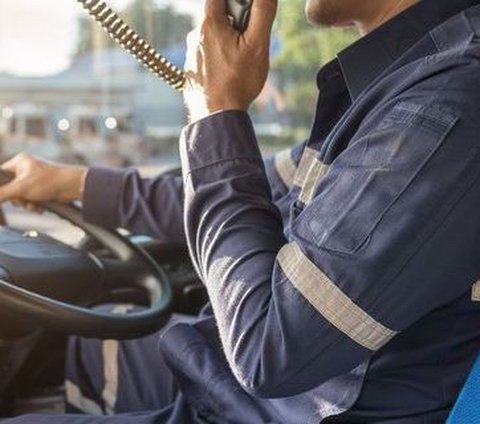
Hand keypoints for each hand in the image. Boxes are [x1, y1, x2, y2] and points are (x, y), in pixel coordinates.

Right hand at [0, 153, 86, 211]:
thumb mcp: (21, 188)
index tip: (6, 196)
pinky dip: (35, 205)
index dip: (2, 189)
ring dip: (28, 204)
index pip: (1, 176)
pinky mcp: (43, 189)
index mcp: (19, 162)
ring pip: (22, 197)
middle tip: (24, 199)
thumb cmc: (50, 180)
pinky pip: (32, 200)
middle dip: (18, 199)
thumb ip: (2, 193)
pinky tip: (41, 206)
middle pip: (11, 189)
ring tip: (35, 204)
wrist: (73, 187)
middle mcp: (26, 169)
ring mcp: (35, 180)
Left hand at [184, 0, 277, 121]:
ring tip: (238, 66)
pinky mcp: (191, 71)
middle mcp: (195, 37)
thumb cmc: (238, 82)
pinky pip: (207, 57)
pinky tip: (228, 76)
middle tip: (248, 45)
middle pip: (218, 18)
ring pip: (213, 40)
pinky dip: (218, 61)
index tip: (247, 14)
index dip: (237, 1)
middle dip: (235, 26)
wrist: (217, 116)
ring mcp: (191, 55)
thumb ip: (263, 12)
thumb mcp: (257, 45)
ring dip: (227, 45)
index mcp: (209, 25)